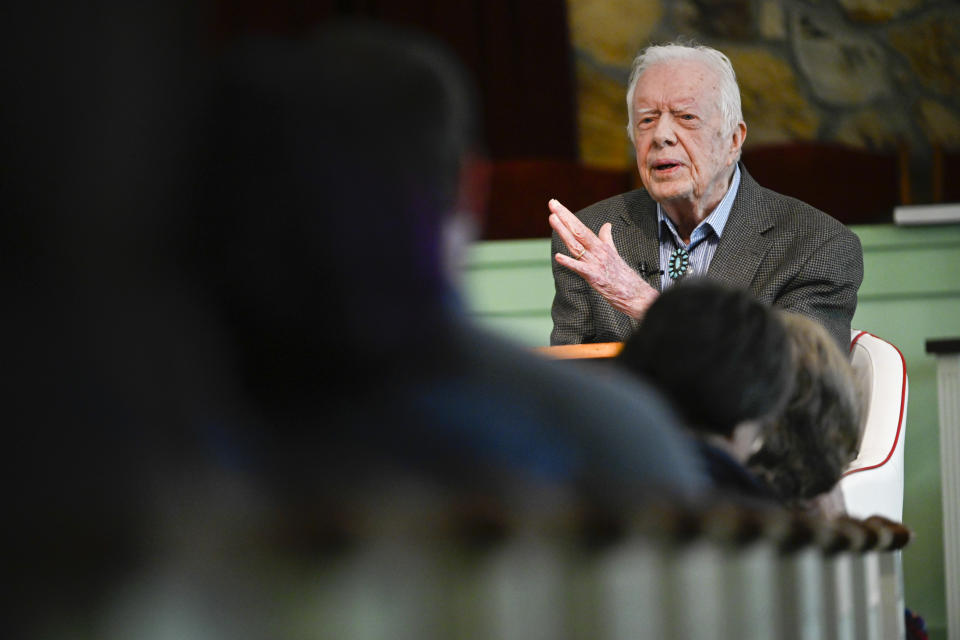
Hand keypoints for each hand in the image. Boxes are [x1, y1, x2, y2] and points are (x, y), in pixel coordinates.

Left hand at [548, 198, 658, 319]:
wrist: (635, 294)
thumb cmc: (624, 276)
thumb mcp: (614, 253)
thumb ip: (607, 238)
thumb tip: (607, 225)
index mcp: (600, 246)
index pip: (581, 227)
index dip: (568, 216)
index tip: (556, 205)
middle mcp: (597, 252)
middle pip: (578, 231)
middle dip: (564, 217)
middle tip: (552, 203)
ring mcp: (596, 263)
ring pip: (576, 245)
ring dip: (563, 231)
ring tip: (552, 219)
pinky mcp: (595, 277)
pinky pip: (580, 269)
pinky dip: (569, 262)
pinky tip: (558, 256)